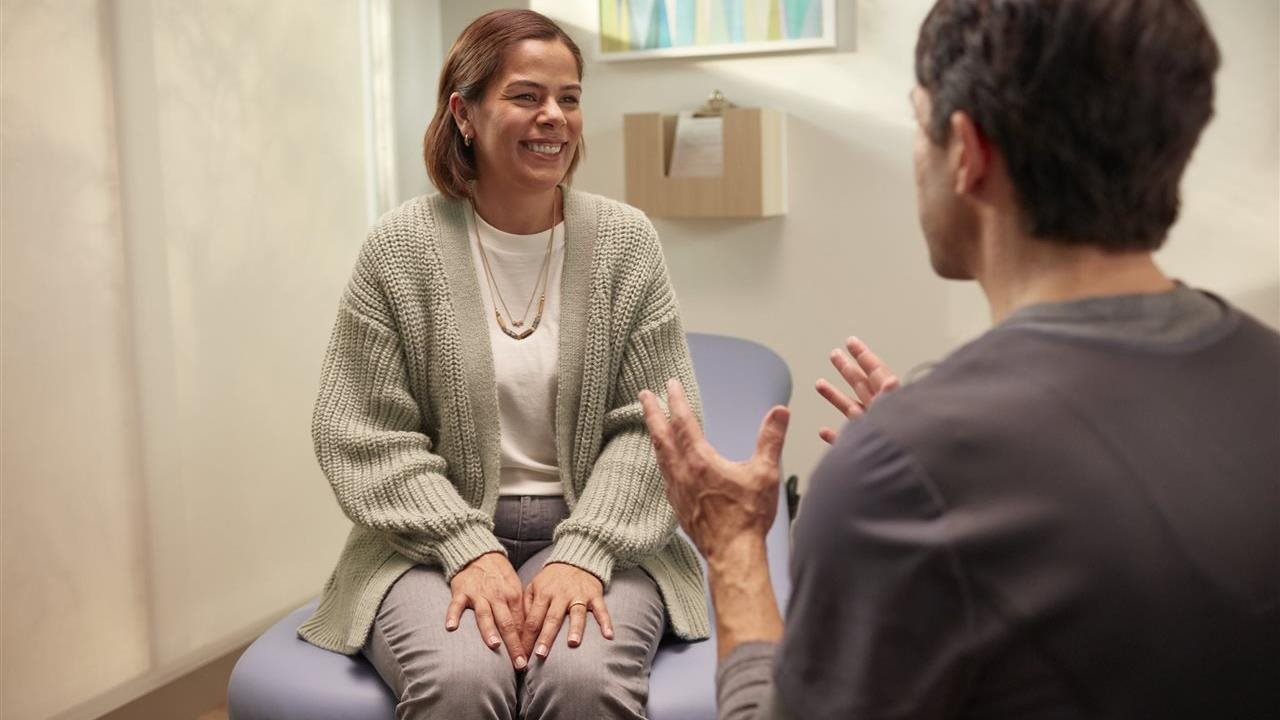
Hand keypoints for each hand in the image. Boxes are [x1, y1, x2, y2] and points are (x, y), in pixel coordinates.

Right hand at [446, 551, 527, 668]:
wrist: (478, 553)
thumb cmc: (498, 576)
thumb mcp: (514, 588)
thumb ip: (518, 610)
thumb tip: (525, 636)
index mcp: (513, 595)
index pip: (522, 624)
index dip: (526, 643)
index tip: (528, 662)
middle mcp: (497, 596)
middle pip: (507, 623)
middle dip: (514, 645)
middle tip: (519, 664)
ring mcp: (478, 594)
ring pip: (485, 614)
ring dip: (489, 630)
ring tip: (494, 645)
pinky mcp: (461, 591)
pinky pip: (456, 605)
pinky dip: (453, 615)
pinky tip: (451, 627)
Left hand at [521, 562, 612, 659]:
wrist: (576, 559)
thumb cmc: (552, 579)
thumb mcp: (534, 586)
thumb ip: (526, 606)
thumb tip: (520, 630)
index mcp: (543, 593)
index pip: (532, 619)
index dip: (527, 639)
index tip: (523, 656)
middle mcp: (560, 595)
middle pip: (552, 619)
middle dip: (546, 637)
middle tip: (540, 655)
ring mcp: (579, 595)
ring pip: (577, 613)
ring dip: (575, 628)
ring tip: (573, 643)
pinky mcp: (595, 595)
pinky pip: (601, 609)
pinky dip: (606, 622)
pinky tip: (608, 636)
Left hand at [639, 378, 790, 561]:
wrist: (734, 555)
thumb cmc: (748, 518)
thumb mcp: (765, 473)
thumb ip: (771, 439)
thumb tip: (780, 411)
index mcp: (701, 461)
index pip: (684, 422)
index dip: (677, 400)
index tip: (670, 384)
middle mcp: (683, 473)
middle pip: (661, 435)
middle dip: (652, 412)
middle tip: (643, 394)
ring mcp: (677, 491)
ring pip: (660, 455)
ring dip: (654, 434)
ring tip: (651, 423)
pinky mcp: (678, 506)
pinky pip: (664, 475)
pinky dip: (661, 460)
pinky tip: (665, 462)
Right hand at [815, 336, 899, 443]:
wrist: (899, 484)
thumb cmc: (901, 448)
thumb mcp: (898, 418)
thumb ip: (892, 399)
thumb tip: (892, 381)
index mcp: (889, 403)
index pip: (876, 373)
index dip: (864, 356)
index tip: (851, 341)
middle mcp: (879, 414)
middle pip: (861, 385)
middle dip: (847, 368)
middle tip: (835, 354)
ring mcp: (869, 433)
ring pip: (850, 409)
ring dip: (834, 396)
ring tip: (820, 383)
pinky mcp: (860, 453)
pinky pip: (844, 440)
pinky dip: (832, 434)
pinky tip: (823, 430)